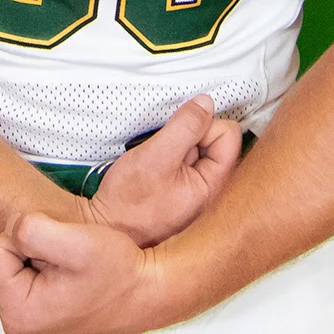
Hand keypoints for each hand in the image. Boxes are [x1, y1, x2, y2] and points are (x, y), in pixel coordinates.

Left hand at [0, 211, 185, 333]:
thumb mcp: (77, 241)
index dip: (28, 236)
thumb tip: (11, 226)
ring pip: (14, 263)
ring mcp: (30, 321)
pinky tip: (73, 273)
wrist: (148, 290)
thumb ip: (32, 229)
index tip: (61, 249)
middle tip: (68, 258)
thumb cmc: (121, 275)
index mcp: (19, 314)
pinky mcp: (41, 313)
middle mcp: (19, 324)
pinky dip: (49, 265)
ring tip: (73, 266)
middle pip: (0, 258)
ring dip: (42, 254)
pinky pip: (28, 274)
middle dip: (33, 247)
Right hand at [86, 98, 243, 246]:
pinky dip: (168, 153)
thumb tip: (206, 103)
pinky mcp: (180, 188)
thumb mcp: (156, 156)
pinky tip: (153, 166)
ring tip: (156, 159)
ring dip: (175, 144)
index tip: (177, 136)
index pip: (228, 135)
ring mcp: (195, 189)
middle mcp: (210, 189)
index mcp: (214, 187)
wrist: (104, 230)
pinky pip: (183, 157)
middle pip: (215, 138)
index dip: (203, 126)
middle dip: (189, 135)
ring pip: (197, 146)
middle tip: (165, 150)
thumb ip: (185, 127)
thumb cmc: (128, 203)